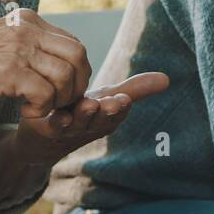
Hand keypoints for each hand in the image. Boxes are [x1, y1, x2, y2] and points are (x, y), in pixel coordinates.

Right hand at [0, 8, 93, 116]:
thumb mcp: (2, 42)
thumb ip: (28, 45)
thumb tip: (58, 64)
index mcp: (28, 20)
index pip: (73, 42)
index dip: (78, 71)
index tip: (64, 90)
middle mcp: (27, 29)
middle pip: (79, 55)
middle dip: (77, 85)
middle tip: (61, 103)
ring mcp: (19, 48)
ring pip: (66, 76)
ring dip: (59, 100)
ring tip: (40, 108)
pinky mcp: (9, 71)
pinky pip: (45, 94)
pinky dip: (41, 110)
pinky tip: (25, 112)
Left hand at [15, 72, 170, 165]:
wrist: (46, 134)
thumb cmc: (83, 111)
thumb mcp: (110, 98)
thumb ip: (136, 89)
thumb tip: (168, 79)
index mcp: (106, 118)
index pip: (118, 113)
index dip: (122, 108)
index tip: (125, 99)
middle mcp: (89, 126)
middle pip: (100, 121)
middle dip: (107, 113)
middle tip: (113, 103)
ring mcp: (68, 129)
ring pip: (77, 123)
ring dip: (83, 115)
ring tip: (89, 105)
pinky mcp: (47, 128)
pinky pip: (53, 126)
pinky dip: (57, 121)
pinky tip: (61, 114)